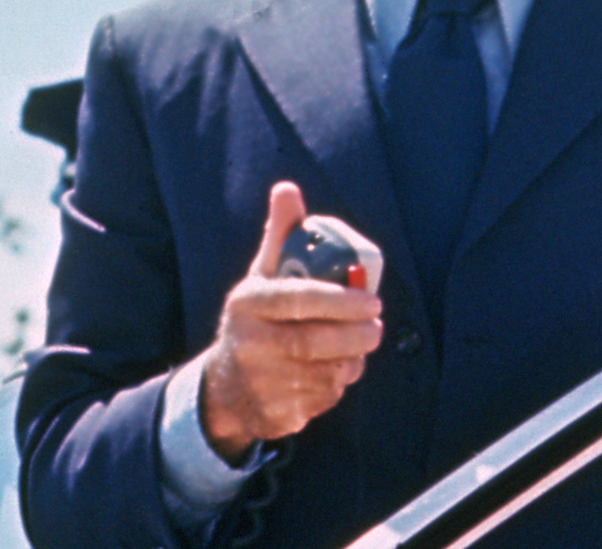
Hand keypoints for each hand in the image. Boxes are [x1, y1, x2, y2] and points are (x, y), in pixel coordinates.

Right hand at [198, 181, 383, 462]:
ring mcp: (261, 381)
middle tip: (376, 326)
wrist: (225, 386)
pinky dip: (338, 386)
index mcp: (248, 302)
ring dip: (351, 361)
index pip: (298, 299)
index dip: (340, 300)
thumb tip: (288, 188)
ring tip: (358, 347)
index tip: (371, 301)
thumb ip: (282, 235)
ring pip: (325, 372)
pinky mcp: (276, 412)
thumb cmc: (255, 319)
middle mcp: (250, 342)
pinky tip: (337, 372)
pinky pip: (322, 399)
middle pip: (314, 341)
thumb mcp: (261, 276)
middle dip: (355, 335)